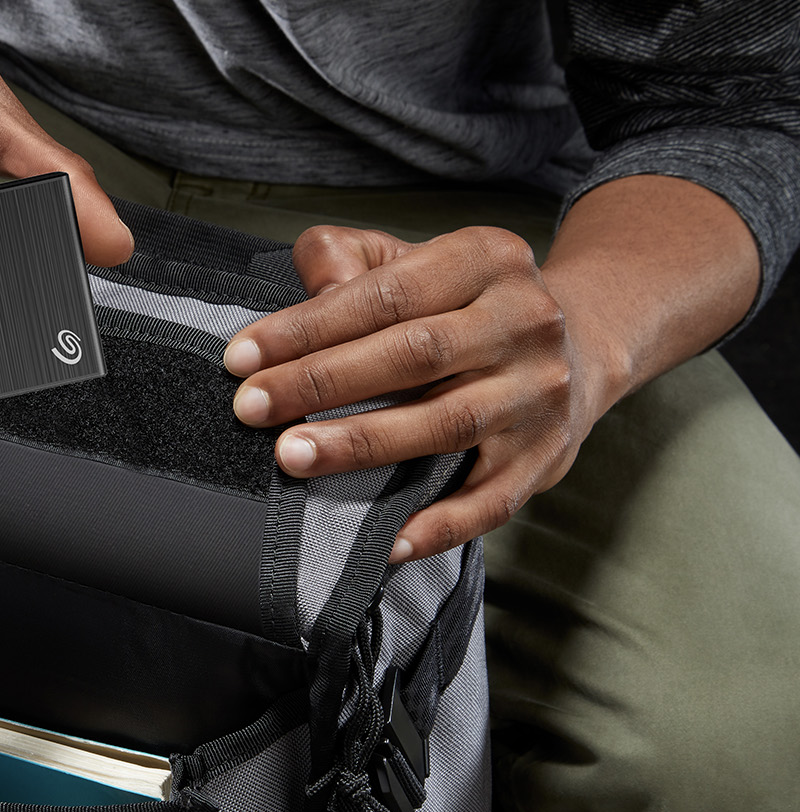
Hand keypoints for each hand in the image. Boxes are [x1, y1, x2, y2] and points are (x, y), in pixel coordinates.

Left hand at [224, 225, 622, 561]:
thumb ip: (351, 260)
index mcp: (486, 258)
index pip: (385, 294)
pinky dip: (441, 524)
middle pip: (413, 353)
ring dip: (363, 443)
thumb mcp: (415, 259)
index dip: (308, 327)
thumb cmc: (463, 305)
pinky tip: (389, 541)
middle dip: (322, 382)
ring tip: (293, 456)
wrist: (580, 344)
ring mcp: (540, 392)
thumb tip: (310, 289)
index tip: (242, 358)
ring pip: (446, 422)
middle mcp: (524, 321)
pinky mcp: (546, 457)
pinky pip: (492, 500)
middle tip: (252, 407)